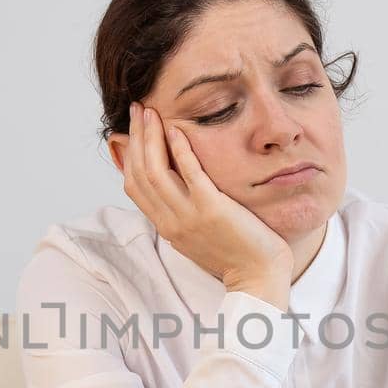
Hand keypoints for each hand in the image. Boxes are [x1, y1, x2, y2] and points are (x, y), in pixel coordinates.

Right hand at [120, 103, 292, 309]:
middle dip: (135, 137)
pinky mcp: (212, 210)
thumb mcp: (200, 233)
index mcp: (166, 226)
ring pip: (155, 172)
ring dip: (150, 137)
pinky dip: (180, 150)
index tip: (132, 128)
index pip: (133, 186)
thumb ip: (185, 210)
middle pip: (139, 174)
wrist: (259, 278)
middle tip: (138, 109)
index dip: (128, 154)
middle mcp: (171, 222)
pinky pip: (189, 174)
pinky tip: (177, 129)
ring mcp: (189, 217)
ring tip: (151, 112)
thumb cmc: (238, 254)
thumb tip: (178, 186)